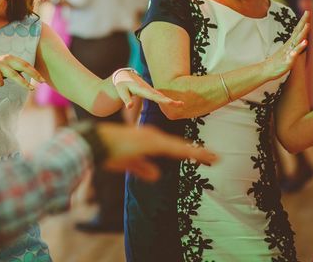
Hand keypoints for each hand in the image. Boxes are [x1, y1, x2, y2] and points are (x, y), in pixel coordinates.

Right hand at [0, 54, 44, 88]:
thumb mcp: (3, 67)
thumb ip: (13, 70)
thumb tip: (27, 79)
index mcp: (10, 58)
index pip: (25, 64)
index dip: (35, 72)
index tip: (42, 79)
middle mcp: (5, 59)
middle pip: (23, 67)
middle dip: (34, 74)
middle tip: (42, 81)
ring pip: (14, 75)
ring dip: (24, 82)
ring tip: (30, 88)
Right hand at [97, 123, 217, 180]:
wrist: (96, 142)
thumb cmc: (109, 151)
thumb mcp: (128, 163)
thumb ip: (143, 168)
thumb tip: (157, 175)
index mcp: (149, 141)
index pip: (173, 148)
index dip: (189, 153)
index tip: (204, 158)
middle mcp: (153, 137)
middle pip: (180, 146)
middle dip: (198, 152)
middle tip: (216, 158)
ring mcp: (153, 138)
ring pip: (180, 147)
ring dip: (197, 153)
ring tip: (213, 158)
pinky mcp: (150, 142)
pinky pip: (172, 148)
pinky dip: (186, 151)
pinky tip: (197, 155)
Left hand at [113, 69, 183, 108]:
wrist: (125, 76)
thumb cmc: (122, 85)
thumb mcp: (121, 92)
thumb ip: (126, 99)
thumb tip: (129, 107)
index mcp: (142, 89)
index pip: (153, 96)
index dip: (162, 99)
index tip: (170, 102)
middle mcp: (148, 89)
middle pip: (160, 96)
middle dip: (170, 101)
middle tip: (181, 104)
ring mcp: (150, 90)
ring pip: (161, 96)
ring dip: (170, 100)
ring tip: (181, 104)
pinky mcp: (150, 92)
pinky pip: (160, 96)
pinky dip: (167, 100)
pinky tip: (174, 103)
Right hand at [265, 11, 309, 79]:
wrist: (266, 70)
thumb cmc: (277, 61)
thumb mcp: (286, 51)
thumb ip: (293, 45)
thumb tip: (300, 39)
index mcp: (290, 43)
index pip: (297, 30)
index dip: (303, 21)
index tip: (307, 11)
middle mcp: (289, 46)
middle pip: (298, 32)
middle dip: (303, 23)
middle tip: (308, 12)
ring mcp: (288, 53)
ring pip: (296, 42)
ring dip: (302, 34)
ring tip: (307, 26)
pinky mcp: (287, 61)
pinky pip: (293, 55)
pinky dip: (297, 50)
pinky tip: (302, 46)